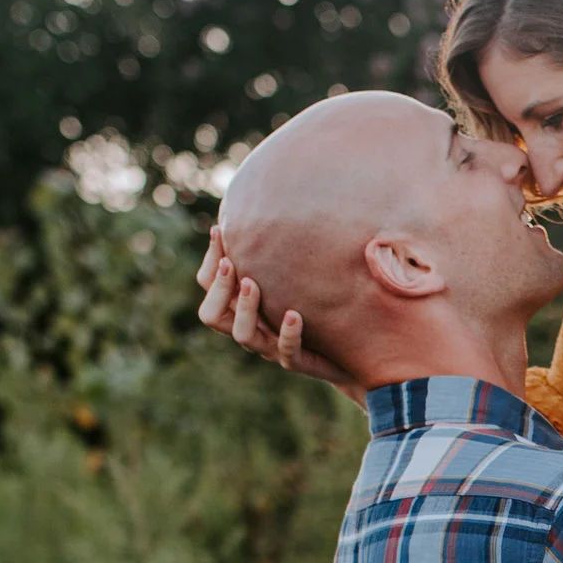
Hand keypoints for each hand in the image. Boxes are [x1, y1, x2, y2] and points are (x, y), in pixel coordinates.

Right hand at [194, 226, 362, 397]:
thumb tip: (270, 201)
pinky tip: (294, 314)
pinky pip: (287, 353)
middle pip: (211, 315)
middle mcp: (253, 326)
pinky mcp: (300, 361)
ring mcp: (273, 347)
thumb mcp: (298, 271)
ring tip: (253, 283)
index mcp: (243, 304)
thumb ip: (279, 249)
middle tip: (231, 263)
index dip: (210, 260)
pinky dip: (288, 333)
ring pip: (243, 335)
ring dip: (245, 308)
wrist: (354, 348)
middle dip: (219, 287)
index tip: (219, 229)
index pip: (208, 285)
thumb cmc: (322, 302)